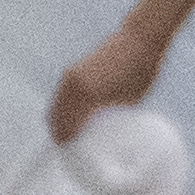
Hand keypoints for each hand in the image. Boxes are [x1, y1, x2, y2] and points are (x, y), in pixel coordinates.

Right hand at [45, 26, 165, 149]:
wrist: (138, 40)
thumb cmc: (139, 72)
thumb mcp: (127, 101)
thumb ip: (110, 115)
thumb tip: (102, 131)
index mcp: (84, 94)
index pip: (66, 126)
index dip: (66, 143)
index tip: (71, 155)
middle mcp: (72, 84)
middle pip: (55, 117)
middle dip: (59, 133)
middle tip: (68, 148)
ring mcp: (71, 75)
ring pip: (56, 105)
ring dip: (59, 120)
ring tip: (69, 135)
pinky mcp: (74, 70)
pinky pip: (61, 94)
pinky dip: (62, 107)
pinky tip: (72, 116)